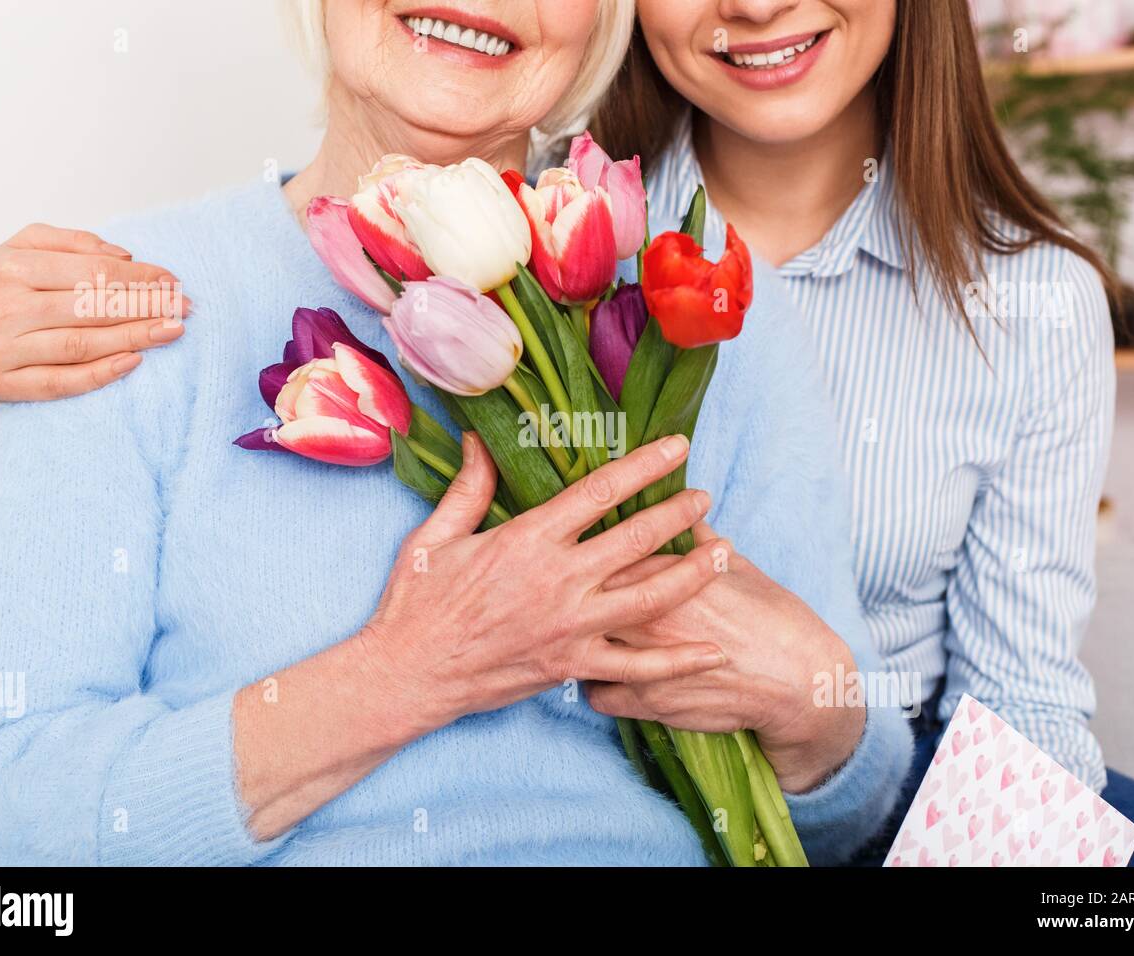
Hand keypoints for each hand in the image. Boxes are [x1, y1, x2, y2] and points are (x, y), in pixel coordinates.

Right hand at [0, 223, 191, 403]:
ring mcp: (3, 349)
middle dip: (146, 306)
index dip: (139, 277)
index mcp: (13, 267)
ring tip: (172, 331)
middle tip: (183, 306)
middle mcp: (7, 307)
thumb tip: (124, 255)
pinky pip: (61, 382)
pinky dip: (100, 374)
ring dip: (134, 337)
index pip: (92, 271)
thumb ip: (71, 243)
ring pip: (81, 343)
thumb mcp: (19, 251)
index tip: (172, 281)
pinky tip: (134, 362)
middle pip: (91, 307)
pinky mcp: (5, 385)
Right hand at [359, 433, 733, 737]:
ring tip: (725, 553)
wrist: (407, 674)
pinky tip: (713, 653)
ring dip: (692, 574)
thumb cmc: (416, 603)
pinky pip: (636, 666)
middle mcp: (558, 580)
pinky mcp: (572, 666)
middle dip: (678, 513)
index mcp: (528, 540)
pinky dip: (677, 662)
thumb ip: (468, 487)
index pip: (599, 491)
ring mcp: (570, 626)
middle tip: (705, 496)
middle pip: (636, 539)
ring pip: (649, 598)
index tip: (676, 447)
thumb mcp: (434, 535)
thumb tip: (478, 437)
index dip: (644, 466)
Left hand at [584, 522, 865, 792]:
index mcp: (667, 574)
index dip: (599, 557)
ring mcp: (643, 659)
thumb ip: (704, 543)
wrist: (800, 681)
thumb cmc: (776, 619)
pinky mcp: (647, 702)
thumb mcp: (740, 569)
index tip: (595, 559)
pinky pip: (596, 694)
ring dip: (580, 642)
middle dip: (576, 598)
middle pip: (585, 598)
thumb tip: (692, 518)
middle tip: (577, 598)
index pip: (608, 553)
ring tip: (584, 639)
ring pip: (582, 646)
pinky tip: (604, 679)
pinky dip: (596, 687)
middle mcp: (646, 615)